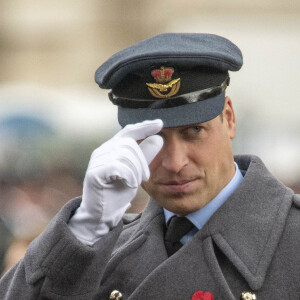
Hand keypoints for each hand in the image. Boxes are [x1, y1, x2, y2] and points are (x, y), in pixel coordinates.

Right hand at [68, 119, 163, 244]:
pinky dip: (128, 176)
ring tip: (134, 183)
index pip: (128, 131)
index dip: (144, 126)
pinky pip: (118, 166)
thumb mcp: (137, 172)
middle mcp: (102, 151)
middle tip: (145, 177)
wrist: (102, 214)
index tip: (160, 123)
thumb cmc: (118, 192)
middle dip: (142, 161)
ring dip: (136, 171)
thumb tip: (158, 138)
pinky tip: (128, 184)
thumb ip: (146, 155)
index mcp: (112, 148)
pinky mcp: (94, 173)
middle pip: (129, 144)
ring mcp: (97, 161)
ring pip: (125, 155)